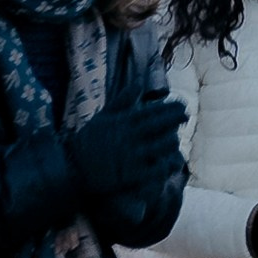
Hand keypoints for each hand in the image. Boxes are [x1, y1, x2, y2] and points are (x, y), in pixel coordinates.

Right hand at [69, 93, 183, 199]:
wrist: (71, 168)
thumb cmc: (88, 141)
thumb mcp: (103, 116)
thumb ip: (123, 100)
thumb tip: (139, 82)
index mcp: (124, 120)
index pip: (154, 110)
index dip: (172, 107)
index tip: (182, 106)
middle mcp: (130, 136)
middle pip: (163, 125)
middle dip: (178, 119)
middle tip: (186, 117)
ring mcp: (132, 155)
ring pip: (164, 145)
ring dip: (173, 141)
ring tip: (176, 139)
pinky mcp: (132, 175)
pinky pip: (158, 169)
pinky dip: (167, 164)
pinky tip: (172, 162)